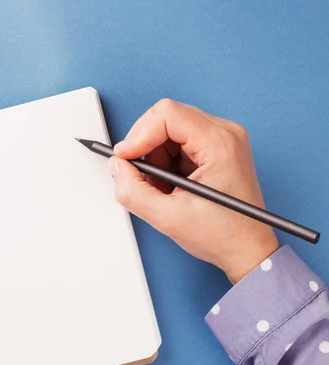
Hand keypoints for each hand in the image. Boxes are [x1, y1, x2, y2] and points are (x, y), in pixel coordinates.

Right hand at [110, 99, 278, 283]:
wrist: (247, 250)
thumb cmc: (224, 236)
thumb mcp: (168, 218)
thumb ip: (133, 191)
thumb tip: (117, 167)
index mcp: (220, 144)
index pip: (167, 114)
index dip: (138, 134)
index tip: (124, 158)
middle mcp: (224, 134)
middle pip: (166, 119)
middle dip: (144, 148)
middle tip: (138, 177)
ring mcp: (220, 140)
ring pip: (167, 131)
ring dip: (153, 158)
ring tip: (160, 189)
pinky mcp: (214, 149)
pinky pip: (176, 143)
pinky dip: (163, 163)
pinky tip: (169, 187)